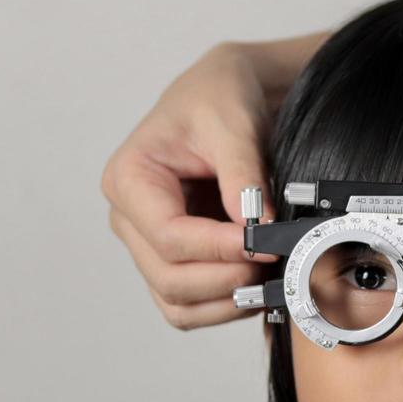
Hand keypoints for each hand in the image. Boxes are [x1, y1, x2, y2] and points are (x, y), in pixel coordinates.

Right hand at [101, 41, 280, 330]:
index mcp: (129, 179)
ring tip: (269, 281)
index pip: (169, 236)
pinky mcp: (175, 259)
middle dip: (225, 279)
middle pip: (169, 278)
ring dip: (225, 301)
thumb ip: (243, 175)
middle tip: (273, 264)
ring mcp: (149, 243)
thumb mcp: (232, 124)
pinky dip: (224, 305)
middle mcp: (129, 218)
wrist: (227, 95)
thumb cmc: (219, 99)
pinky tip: (259, 287)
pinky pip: (191, 304)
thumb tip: (259, 226)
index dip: (218, 249)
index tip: (264, 245)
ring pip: (177, 302)